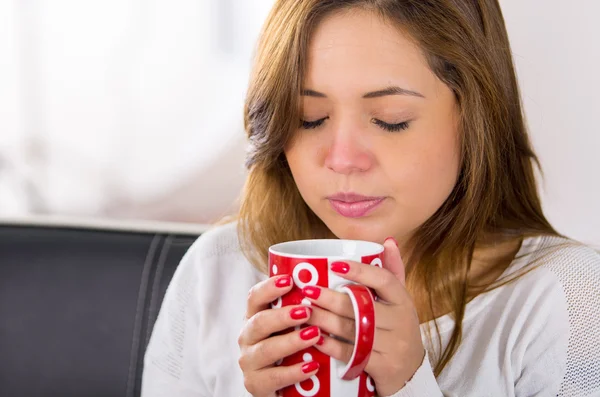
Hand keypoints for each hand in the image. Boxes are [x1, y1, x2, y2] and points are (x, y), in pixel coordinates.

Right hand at [238, 275, 321, 396]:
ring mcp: (249, 361)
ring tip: (314, 336)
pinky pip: (273, 377)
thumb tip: (321, 288)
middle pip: (259, 322)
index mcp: (254, 317)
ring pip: (266, 349)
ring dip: (291, 341)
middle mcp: (247, 337)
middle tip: (307, 311)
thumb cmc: (289, 349)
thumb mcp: (291, 327)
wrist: (283, 386)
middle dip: (282, 316)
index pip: (254, 297)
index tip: (289, 280)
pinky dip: (294, 372)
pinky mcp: (255, 384)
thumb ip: (299, 309)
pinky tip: (312, 366)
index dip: (269, 288)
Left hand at [303, 238, 424, 395]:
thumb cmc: (397, 329)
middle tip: (307, 291)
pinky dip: (331, 346)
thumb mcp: (399, 301)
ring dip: (324, 321)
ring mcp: (394, 345)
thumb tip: (386, 241)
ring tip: (304, 312)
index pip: (384, 280)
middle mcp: (402, 321)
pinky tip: (315, 338)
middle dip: (330, 298)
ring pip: (352, 330)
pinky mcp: (384, 366)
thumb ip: (392, 272)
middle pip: (361, 306)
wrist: (411, 372)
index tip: (333, 264)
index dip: (359, 271)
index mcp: (403, 300)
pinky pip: (352, 354)